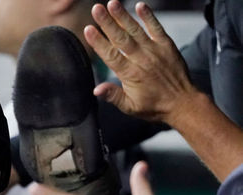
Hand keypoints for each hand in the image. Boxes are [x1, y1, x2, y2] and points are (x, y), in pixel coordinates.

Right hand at [84, 1, 197, 124]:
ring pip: (136, 30)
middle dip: (107, 22)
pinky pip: (156, 28)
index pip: (111, 55)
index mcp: (131, 75)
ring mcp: (155, 51)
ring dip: (123, 16)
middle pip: (121, 38)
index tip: (88, 29)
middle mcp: (142, 60)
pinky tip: (139, 5)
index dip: (99, 42)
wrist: (183, 103)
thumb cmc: (154, 106)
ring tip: (112, 3)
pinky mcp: (167, 45)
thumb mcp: (130, 107)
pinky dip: (148, 16)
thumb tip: (96, 90)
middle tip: (96, 9)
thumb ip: (113, 96)